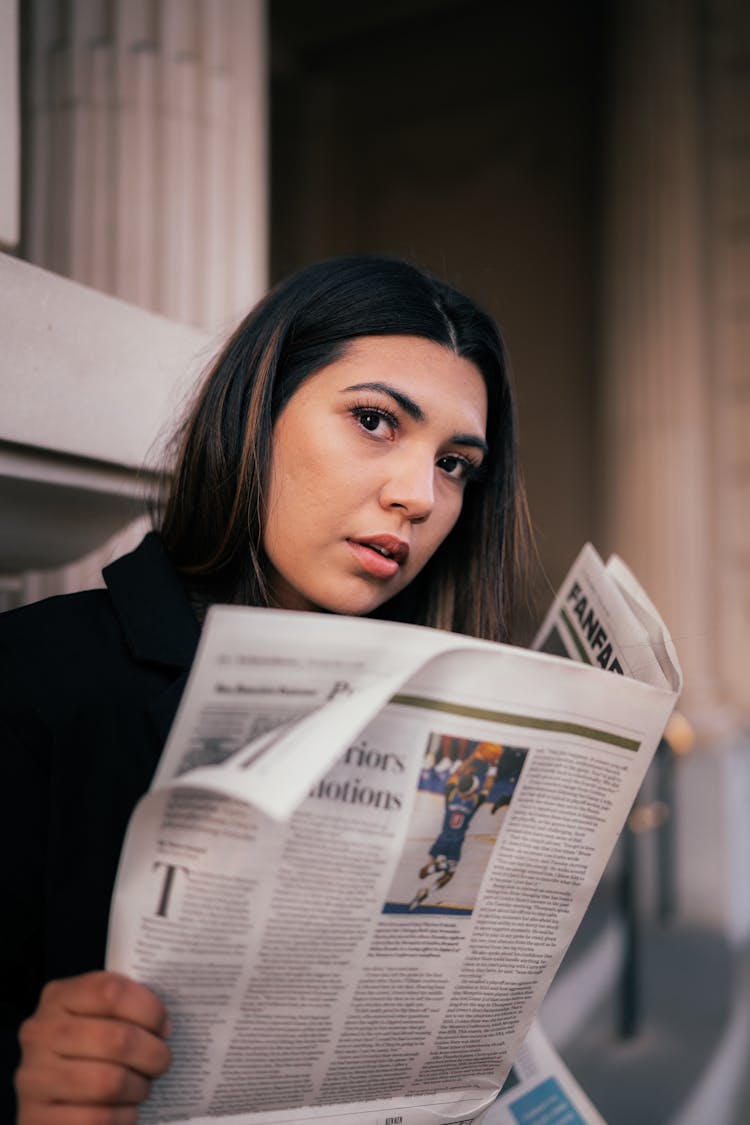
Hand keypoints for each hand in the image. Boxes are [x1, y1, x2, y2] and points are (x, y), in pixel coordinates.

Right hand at [15, 970, 170, 1124]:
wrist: (48, 1093)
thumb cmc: (86, 1046)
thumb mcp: (95, 1014)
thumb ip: (122, 1007)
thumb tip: (164, 1026)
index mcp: (59, 997)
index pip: (112, 991)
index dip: (150, 1009)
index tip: (164, 1028)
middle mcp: (40, 1032)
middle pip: (117, 1038)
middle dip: (153, 1054)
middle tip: (161, 1062)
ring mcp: (34, 1076)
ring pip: (109, 1082)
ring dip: (138, 1088)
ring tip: (142, 1087)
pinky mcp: (35, 1117)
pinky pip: (96, 1119)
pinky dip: (123, 1117)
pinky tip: (126, 1110)